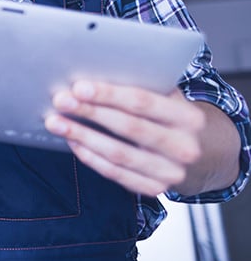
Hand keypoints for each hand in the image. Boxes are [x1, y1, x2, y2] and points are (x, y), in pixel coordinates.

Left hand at [45, 81, 203, 195]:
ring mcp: (171, 172)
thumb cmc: (171, 116)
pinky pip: (115, 174)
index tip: (79, 87)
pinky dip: (90, 157)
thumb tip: (93, 71)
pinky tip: (73, 142)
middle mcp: (184, 147)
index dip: (109, 94)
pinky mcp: (155, 189)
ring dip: (82, 136)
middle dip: (90, 113)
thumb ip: (140, 85)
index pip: (143, 102)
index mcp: (188, 117)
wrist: (203, 153)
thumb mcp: (166, 96)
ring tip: (56, 122)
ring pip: (118, 154)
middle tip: (60, 101)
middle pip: (128, 127)